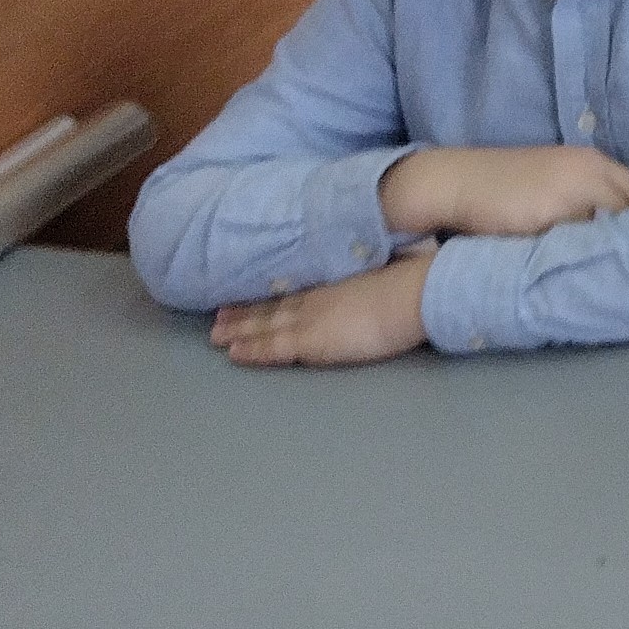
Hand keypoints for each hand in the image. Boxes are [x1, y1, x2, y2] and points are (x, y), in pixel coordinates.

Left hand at [211, 249, 434, 366]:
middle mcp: (316, 297)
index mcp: (333, 283)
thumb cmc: (409, 282)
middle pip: (273, 306)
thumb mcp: (382, 275)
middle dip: (244, 313)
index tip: (248, 294)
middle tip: (218, 317)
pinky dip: (252, 349)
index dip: (268, 294)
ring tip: (215, 335)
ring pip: (265, 324)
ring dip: (239, 330)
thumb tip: (369, 285)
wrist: (413, 293)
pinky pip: (274, 346)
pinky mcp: (312, 340)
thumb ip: (365, 283)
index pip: (293, 290)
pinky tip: (234, 354)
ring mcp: (311, 318)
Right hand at [379, 146, 628, 237]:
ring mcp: (572, 192)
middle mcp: (590, 172)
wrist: (455, 182)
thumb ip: (588, 198)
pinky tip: (602, 280)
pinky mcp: (550, 215)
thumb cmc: (504, 186)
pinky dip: (596, 261)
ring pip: (617, 228)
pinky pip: (585, 244)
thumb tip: (617, 231)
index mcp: (593, 162)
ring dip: (626, 253)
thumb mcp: (555, 181)